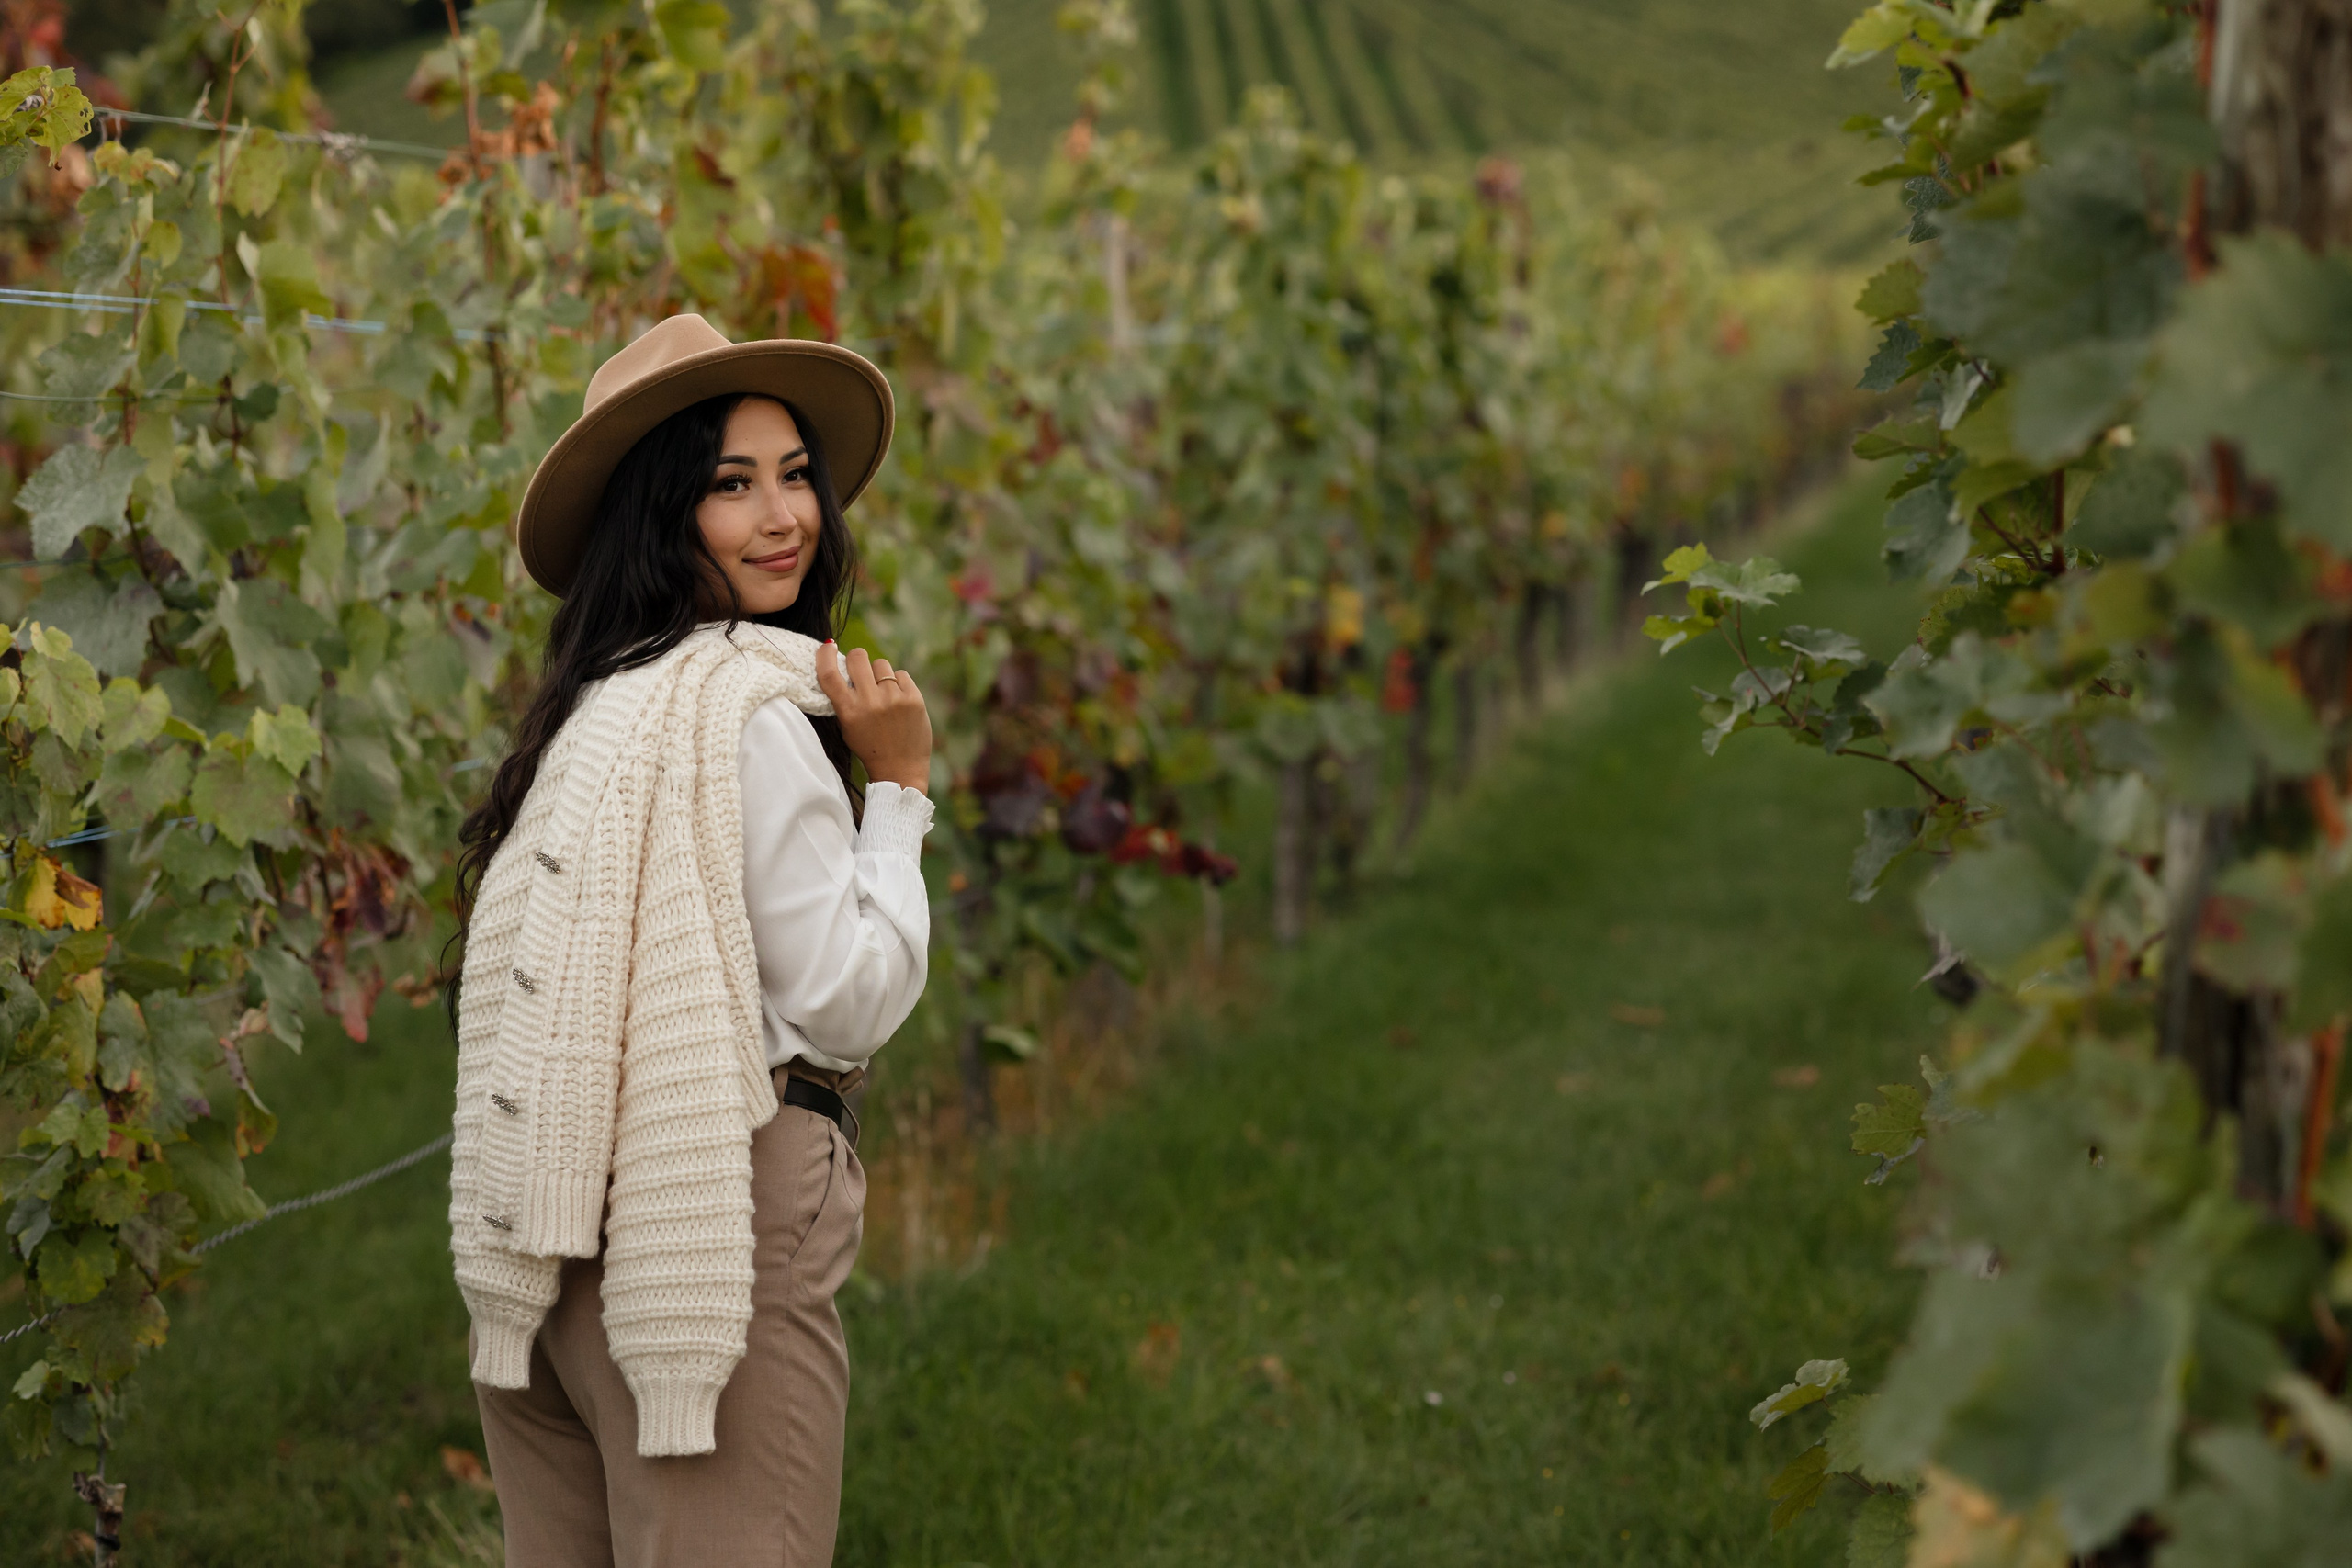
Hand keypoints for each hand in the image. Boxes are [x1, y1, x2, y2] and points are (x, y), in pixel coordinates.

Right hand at [816, 642, 931, 792]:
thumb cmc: (870, 747)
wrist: (900, 770)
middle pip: (858, 657)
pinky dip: (898, 684)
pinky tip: (898, 702)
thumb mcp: (847, 726)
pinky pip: (901, 674)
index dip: (825, 655)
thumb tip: (841, 663)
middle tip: (860, 671)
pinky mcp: (914, 698)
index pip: (829, 674)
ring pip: (881, 664)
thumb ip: (843, 698)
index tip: (827, 647)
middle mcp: (870, 702)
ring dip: (879, 675)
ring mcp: (893, 699)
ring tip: (883, 695)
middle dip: (857, 660)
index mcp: (848, 711)